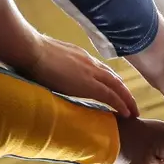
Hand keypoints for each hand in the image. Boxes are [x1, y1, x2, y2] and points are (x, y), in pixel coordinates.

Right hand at [13, 34, 137, 116]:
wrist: (30, 50)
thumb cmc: (29, 54)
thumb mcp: (46, 59)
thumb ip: (52, 66)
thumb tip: (45, 72)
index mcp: (79, 57)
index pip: (100, 70)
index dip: (110, 82)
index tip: (116, 91)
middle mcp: (89, 63)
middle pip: (113, 78)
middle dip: (123, 91)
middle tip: (131, 104)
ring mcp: (90, 72)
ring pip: (117, 87)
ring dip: (127, 100)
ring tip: (134, 112)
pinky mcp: (88, 84)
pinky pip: (111, 95)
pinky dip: (121, 104)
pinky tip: (127, 113)